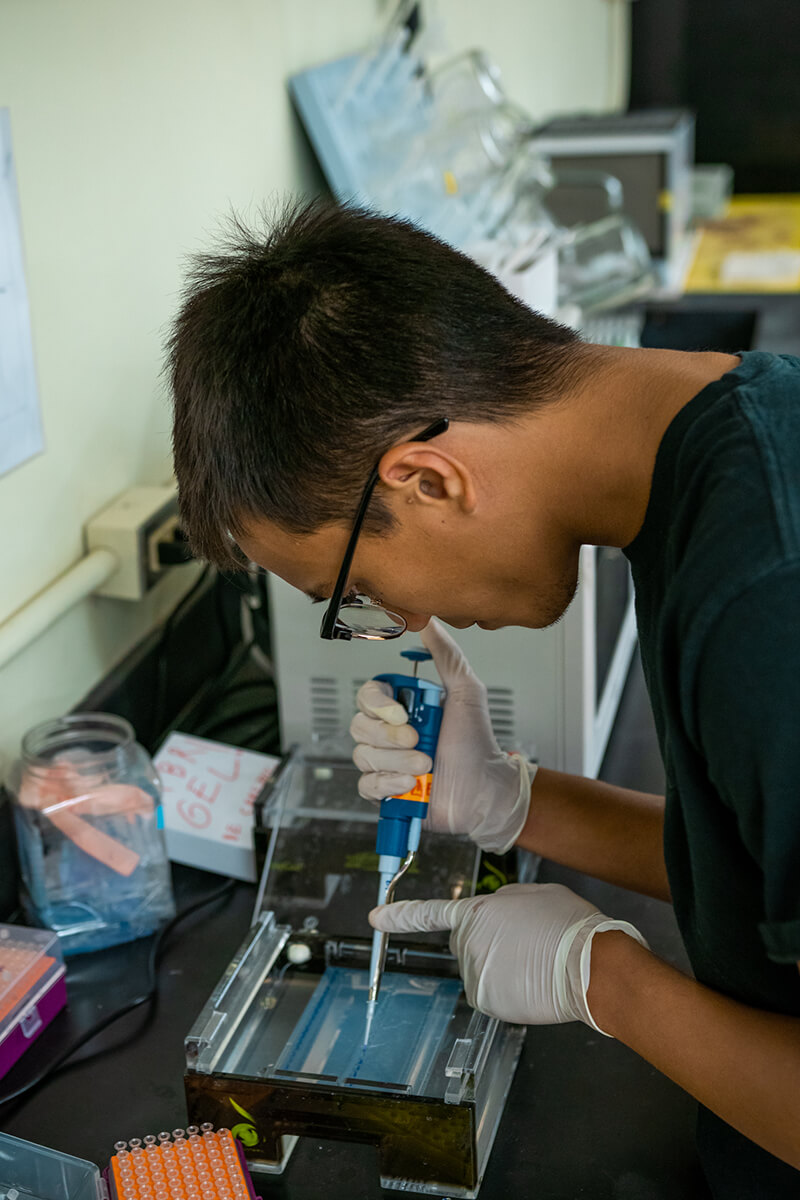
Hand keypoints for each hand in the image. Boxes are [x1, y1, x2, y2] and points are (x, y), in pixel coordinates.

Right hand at [350, 619, 533, 852]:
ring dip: (396, 762)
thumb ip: (447, 656)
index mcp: (403, 707)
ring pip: (363, 756)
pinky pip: (366, 785)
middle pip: (359, 726)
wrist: (485, 790)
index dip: (379, 705)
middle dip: (390, 738)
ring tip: (426, 766)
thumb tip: (429, 623)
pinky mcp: (384, 790)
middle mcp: (389, 733)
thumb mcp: (466, 692)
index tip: (403, 714)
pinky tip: (411, 784)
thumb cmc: (477, 743)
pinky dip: (388, 785)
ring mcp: (385, 762)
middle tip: (420, 742)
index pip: (368, 695)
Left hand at [369, 882, 647, 1031]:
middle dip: (486, 944)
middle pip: (466, 944)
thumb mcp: (537, 894)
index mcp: (478, 911)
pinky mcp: (486, 1000)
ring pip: (481, 970)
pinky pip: (491, 994)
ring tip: (536, 962)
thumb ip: (507, 901)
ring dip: (501, 968)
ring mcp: (475, 973)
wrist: (591, 965)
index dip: (400, 916)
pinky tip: (533, 983)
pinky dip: (508, 992)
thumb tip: (498, 911)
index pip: (431, 914)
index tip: (375, 918)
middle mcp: (468, 942)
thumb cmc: (570, 925)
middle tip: (524, 944)